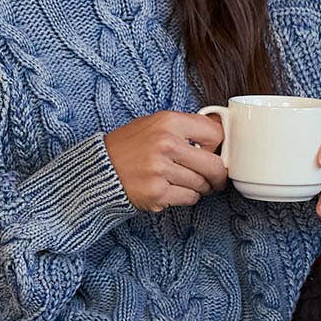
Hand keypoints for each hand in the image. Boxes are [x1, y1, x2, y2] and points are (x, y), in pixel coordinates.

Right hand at [103, 110, 229, 213]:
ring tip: (189, 182)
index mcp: (168, 122)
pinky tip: (175, 189)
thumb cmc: (129, 146)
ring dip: (201, 186)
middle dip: (218, 174)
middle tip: (216, 177)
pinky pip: (189, 198)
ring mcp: (161, 170)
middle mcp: (166, 145)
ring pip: (202, 184)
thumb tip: (220, 131)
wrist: (100, 169)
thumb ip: (186, 127)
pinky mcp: (156, 193)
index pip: (215, 134)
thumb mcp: (155, 124)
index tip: (214, 152)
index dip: (218, 145)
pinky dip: (187, 196)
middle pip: (214, 165)